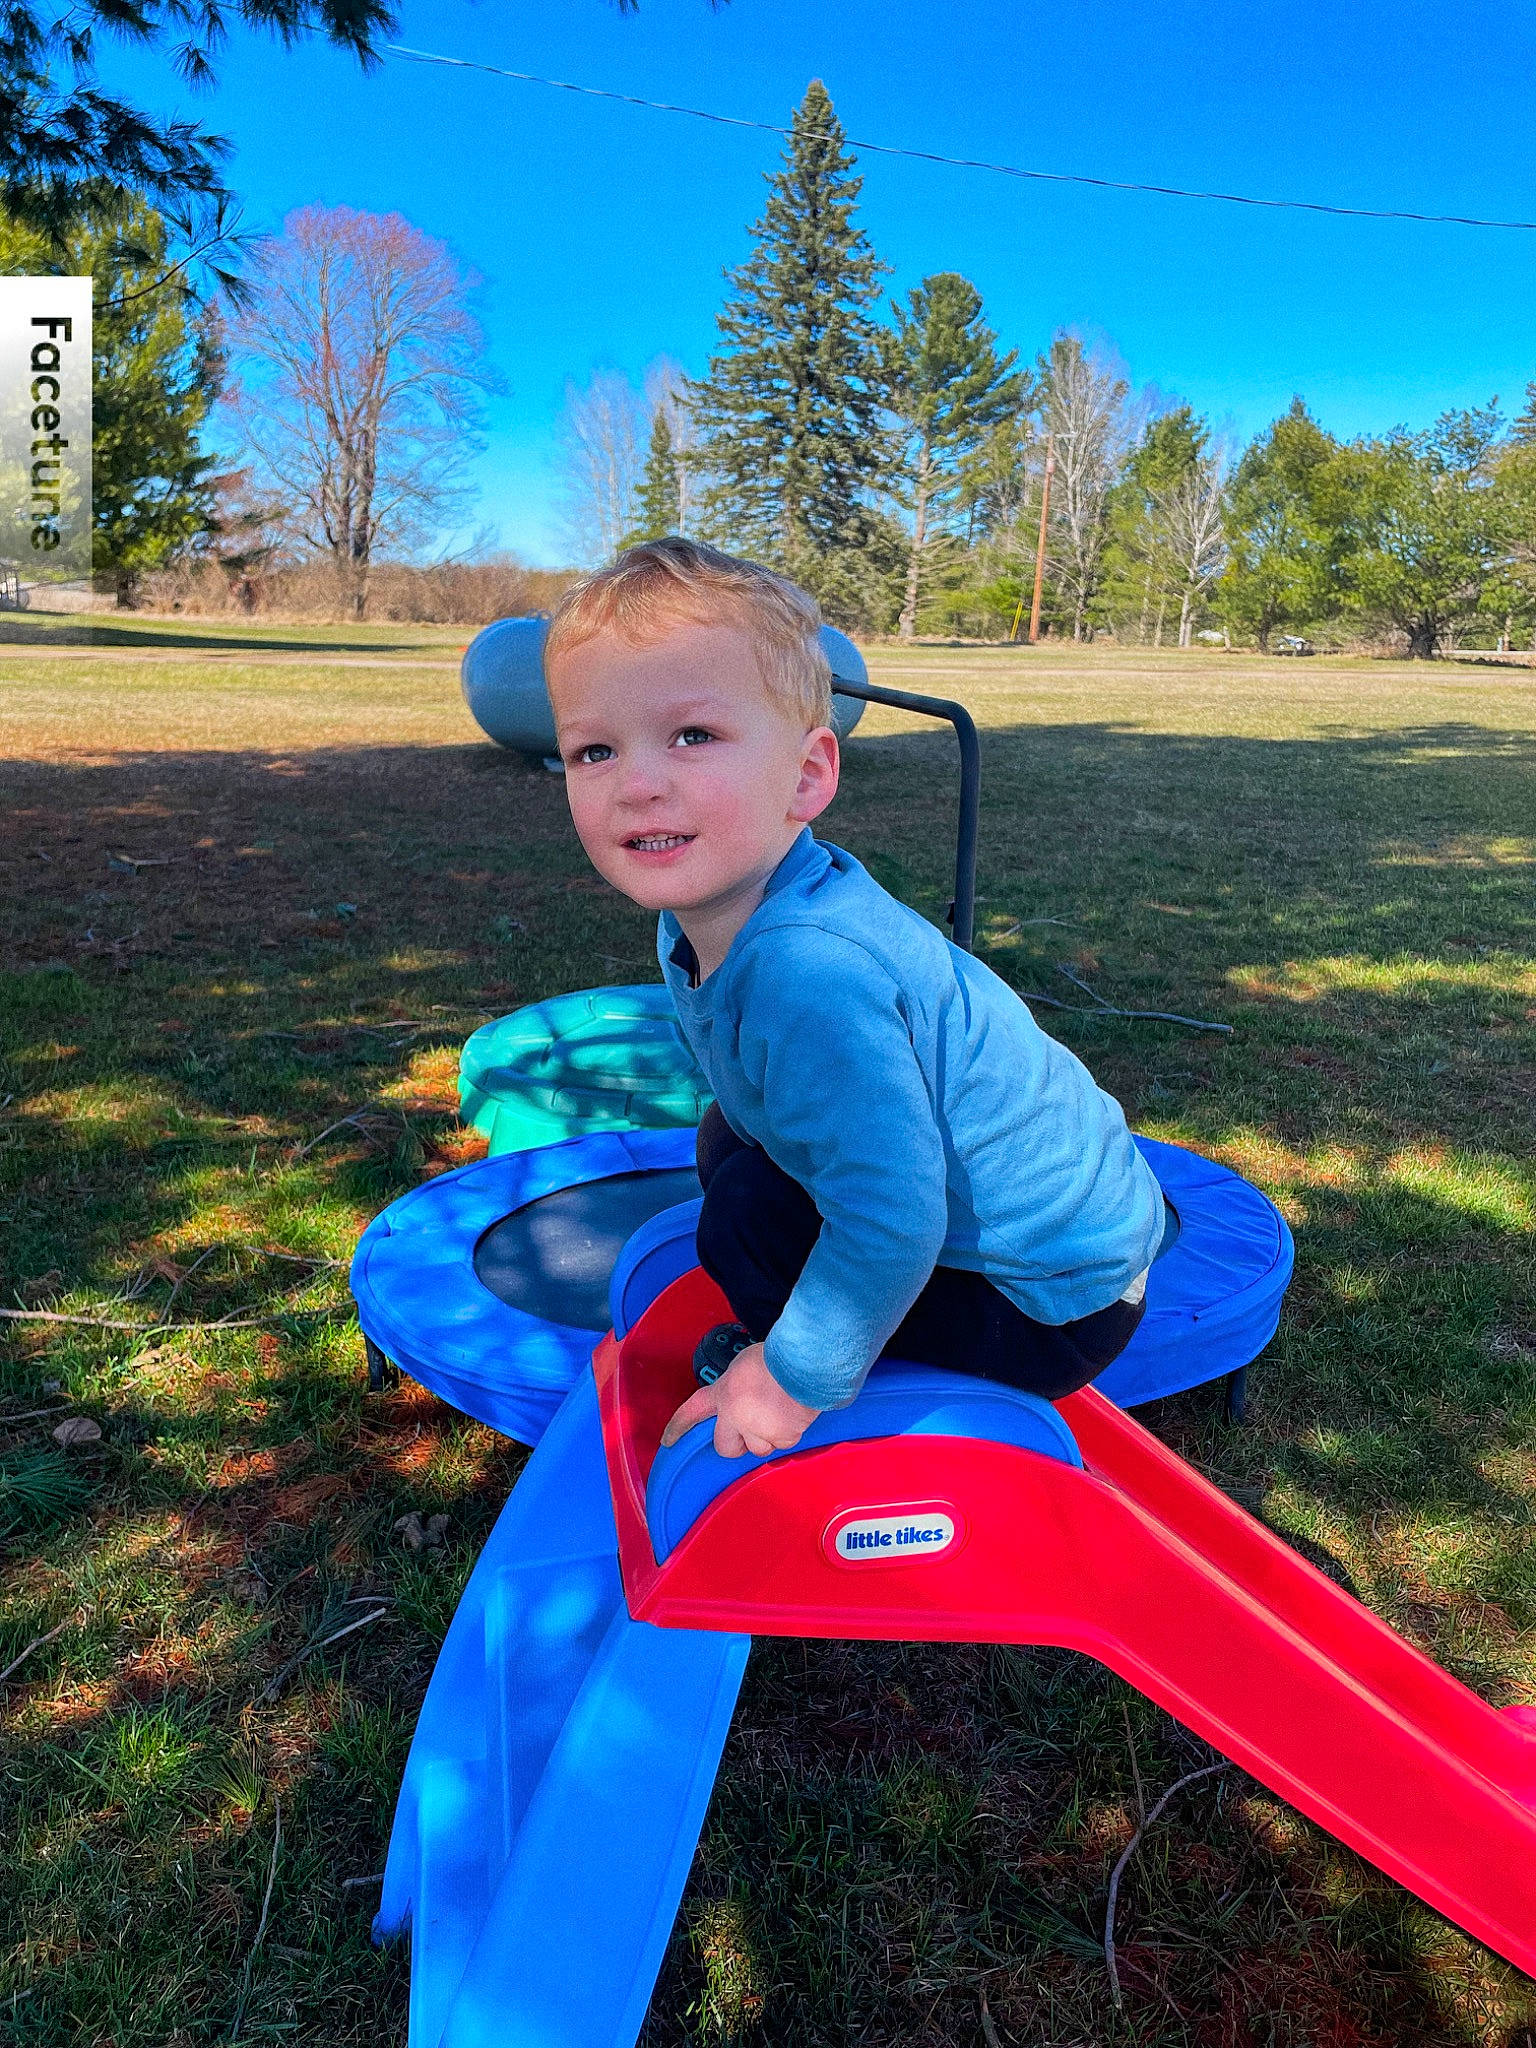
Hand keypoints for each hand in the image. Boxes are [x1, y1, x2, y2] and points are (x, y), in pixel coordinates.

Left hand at [660, 1341, 820, 1458]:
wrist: (805, 1362)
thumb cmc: (778, 1357)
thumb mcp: (745, 1366)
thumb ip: (737, 1387)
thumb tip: (745, 1398)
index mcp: (723, 1392)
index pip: (693, 1410)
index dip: (679, 1426)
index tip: (668, 1440)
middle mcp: (735, 1415)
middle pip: (725, 1447)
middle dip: (738, 1443)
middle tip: (753, 1430)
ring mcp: (757, 1429)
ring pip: (758, 1449)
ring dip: (768, 1437)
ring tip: (783, 1412)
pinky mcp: (781, 1438)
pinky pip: (783, 1444)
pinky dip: (790, 1433)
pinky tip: (796, 1412)